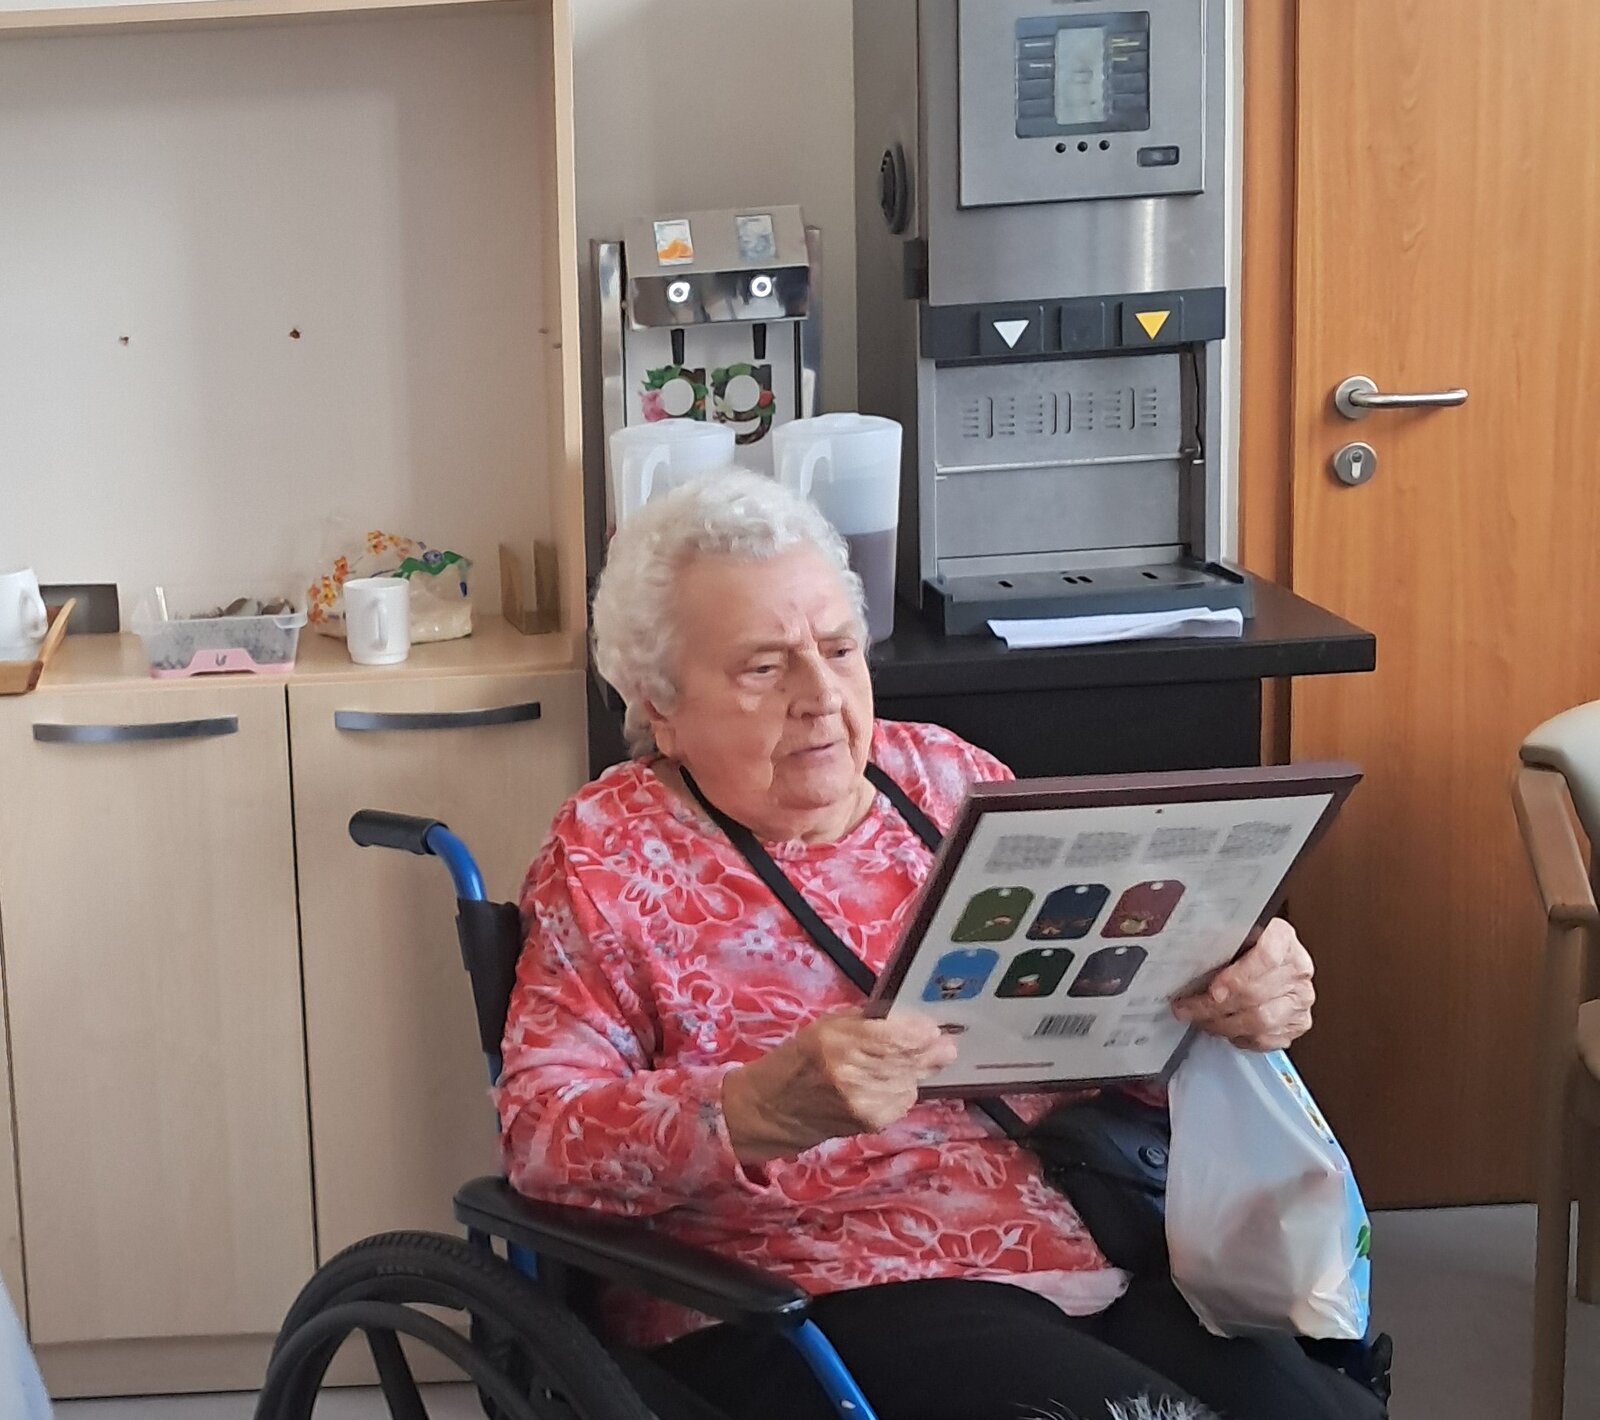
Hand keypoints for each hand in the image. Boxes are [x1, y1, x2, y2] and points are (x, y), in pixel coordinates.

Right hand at [721, 1014, 956, 1164]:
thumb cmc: (799, 1059)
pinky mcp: (871, 1123)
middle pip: (909, 1059)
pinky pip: (903, 1101)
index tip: (934, 1027)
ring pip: (911, 1081)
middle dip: (933, 1051)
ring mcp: (864, 1102)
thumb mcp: (825, 1027)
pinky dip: (905, 1090)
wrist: (772, 1110)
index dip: (922, 1032)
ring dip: (918, 1071)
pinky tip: (894, 1083)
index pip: (895, 1036)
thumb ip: (867, 1021)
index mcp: (838, 1041)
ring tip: (919, 1060)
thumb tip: (910, 1021)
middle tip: (947, 1044)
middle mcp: (853, 1073)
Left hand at [1172, 917, 1314, 1050]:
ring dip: (1224, 1025)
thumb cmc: (1245, 946)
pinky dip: (1240, 1037)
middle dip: (1215, 1007)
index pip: (1266, 957)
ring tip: (1202, 1020)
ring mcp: (1300, 999)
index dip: (1237, 978)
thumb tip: (1185, 956)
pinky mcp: (1298, 1023)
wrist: (1270, 959)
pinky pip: (1266, 1039)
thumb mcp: (1232, 934)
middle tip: (1188, 1008)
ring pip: (1261, 1021)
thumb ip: (1218, 943)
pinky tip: (1225, 1029)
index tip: (1213, 991)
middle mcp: (1297, 970)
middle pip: (1256, 995)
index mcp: (1283, 939)